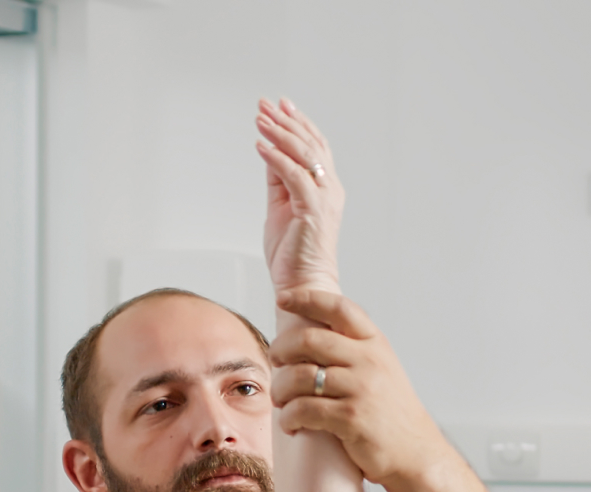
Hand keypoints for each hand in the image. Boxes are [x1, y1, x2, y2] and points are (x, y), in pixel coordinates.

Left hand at [256, 99, 343, 299]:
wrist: (302, 288)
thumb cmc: (291, 255)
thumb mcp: (280, 208)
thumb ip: (278, 180)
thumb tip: (268, 152)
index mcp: (324, 188)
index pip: (315, 146)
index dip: (298, 123)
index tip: (279, 105)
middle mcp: (329, 188)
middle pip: (310, 143)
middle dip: (286, 120)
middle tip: (265, 104)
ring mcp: (324, 198)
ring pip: (304, 154)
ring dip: (280, 133)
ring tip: (260, 119)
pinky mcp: (314, 209)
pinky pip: (294, 175)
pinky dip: (276, 158)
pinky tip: (260, 146)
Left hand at [270, 287, 450, 487]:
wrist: (415, 453)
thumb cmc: (390, 415)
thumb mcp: (381, 370)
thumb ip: (353, 351)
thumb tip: (308, 339)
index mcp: (374, 344)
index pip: (338, 308)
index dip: (307, 299)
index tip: (283, 299)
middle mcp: (369, 361)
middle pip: (309, 340)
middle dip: (281, 349)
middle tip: (274, 361)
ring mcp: (361, 389)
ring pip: (300, 377)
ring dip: (280, 389)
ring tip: (279, 400)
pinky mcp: (351, 418)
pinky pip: (304, 409)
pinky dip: (289, 417)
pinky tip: (291, 424)